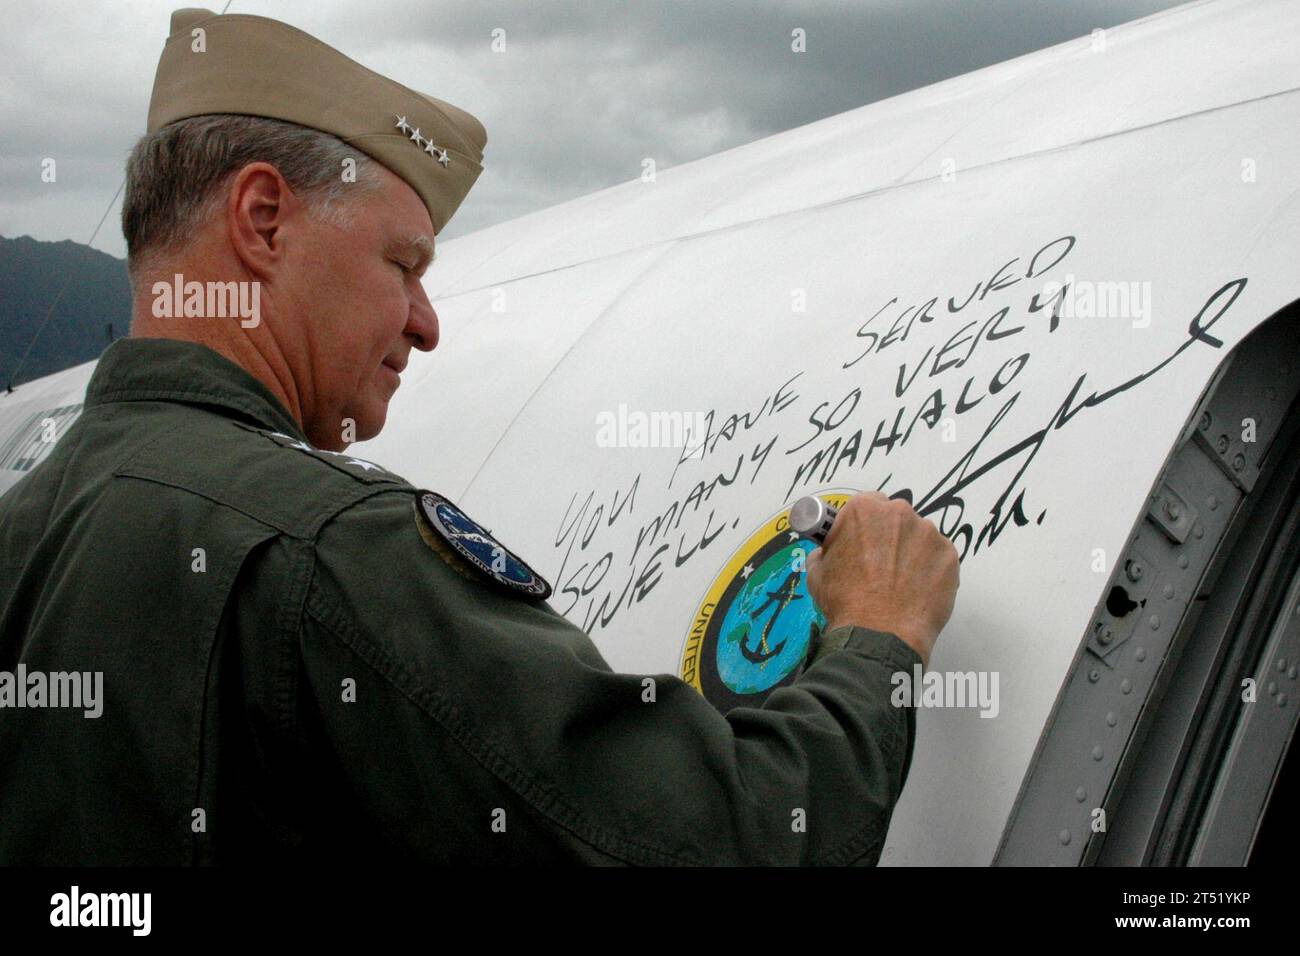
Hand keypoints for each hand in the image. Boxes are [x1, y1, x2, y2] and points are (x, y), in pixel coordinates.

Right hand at [804, 492, 959, 666]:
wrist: (879, 633)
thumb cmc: (844, 601)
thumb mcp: (817, 572)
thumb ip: (826, 551)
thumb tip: (833, 551)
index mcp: (864, 510)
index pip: (867, 504)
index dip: (863, 525)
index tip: (862, 542)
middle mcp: (900, 513)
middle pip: (896, 517)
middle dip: (889, 536)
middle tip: (880, 566)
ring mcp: (929, 534)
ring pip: (919, 537)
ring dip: (911, 552)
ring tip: (901, 583)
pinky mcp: (950, 556)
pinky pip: (937, 557)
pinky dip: (930, 570)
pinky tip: (918, 591)